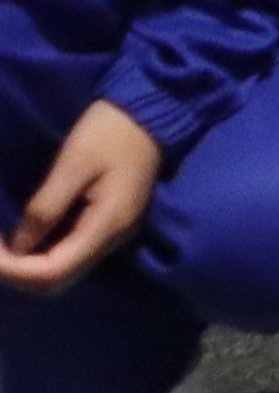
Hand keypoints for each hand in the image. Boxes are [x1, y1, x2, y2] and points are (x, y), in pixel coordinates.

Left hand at [0, 105, 157, 292]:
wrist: (150, 111)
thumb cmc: (110, 131)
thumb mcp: (73, 163)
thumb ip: (46, 207)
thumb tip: (18, 247)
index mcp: (108, 224)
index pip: (55, 271)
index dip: (15, 270)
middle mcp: (114, 238)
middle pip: (60, 280)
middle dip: (19, 274)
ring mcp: (115, 233)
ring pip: (65, 271)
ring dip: (29, 267)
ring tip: (4, 248)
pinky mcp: (110, 224)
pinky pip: (72, 254)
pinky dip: (43, 255)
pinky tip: (27, 239)